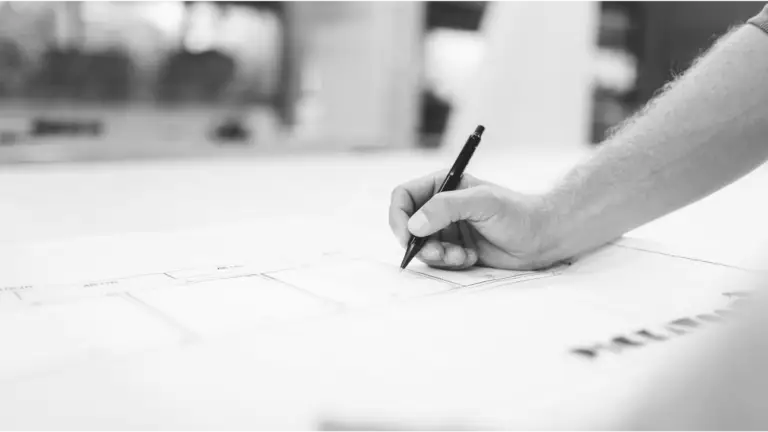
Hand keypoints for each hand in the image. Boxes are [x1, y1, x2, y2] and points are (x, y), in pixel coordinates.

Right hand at [388, 171, 561, 270]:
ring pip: (422, 246)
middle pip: (408, 226)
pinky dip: (449, 263)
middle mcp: (442, 207)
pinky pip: (437, 260)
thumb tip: (414, 224)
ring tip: (460, 256)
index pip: (404, 196)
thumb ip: (446, 207)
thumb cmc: (517, 213)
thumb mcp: (482, 202)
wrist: (542, 238)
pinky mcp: (455, 249)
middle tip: (439, 253)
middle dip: (420, 243)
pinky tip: (470, 258)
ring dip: (437, 255)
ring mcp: (448, 229)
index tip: (407, 235)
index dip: (399, 216)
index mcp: (443, 185)